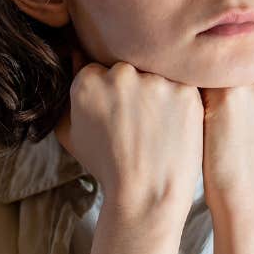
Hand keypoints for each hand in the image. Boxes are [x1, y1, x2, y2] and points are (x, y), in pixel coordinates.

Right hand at [55, 49, 202, 218]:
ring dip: (157, 93)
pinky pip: (183, 85)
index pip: (98, 69)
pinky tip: (174, 126)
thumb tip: (74, 58)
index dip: (109, 94)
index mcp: (87, 82)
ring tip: (158, 127)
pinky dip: (180, 102)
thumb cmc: (107, 169)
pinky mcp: (185, 90)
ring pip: (156, 74)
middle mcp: (119, 75)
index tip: (116, 115)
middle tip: (139, 122)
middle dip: (132, 89)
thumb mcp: (72, 135)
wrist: (146, 195)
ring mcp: (154, 81)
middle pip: (127, 68)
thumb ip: (68, 97)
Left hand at [199, 60, 253, 206]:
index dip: (242, 87)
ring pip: (216, 68)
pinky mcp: (228, 94)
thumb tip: (228, 47)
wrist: (248, 195)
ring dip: (206, 88)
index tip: (245, 115)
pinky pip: (196, 79)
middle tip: (231, 122)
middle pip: (236, 60)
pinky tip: (201, 121)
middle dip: (227, 85)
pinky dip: (192, 97)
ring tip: (216, 123)